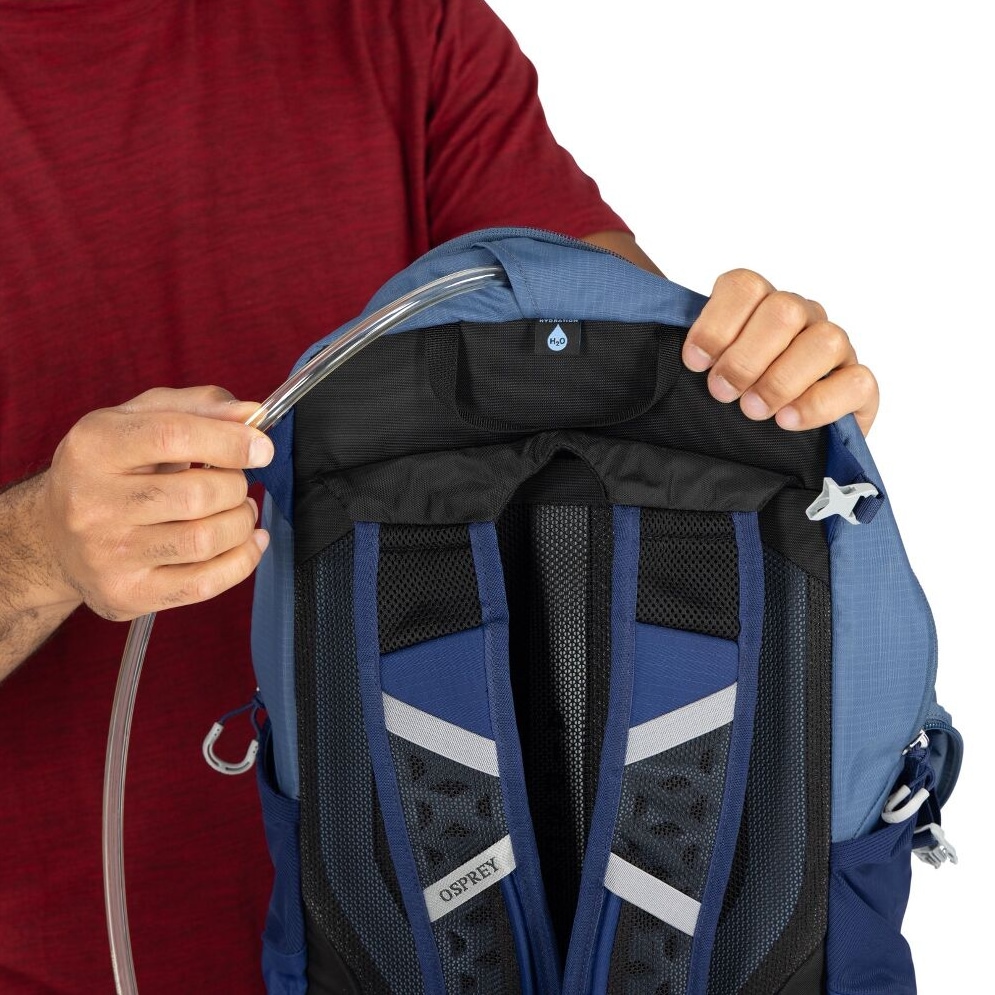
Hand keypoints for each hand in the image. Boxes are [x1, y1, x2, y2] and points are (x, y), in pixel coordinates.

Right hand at [37, 386, 272, 620]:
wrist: (53, 536)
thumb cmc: (110, 470)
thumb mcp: (139, 420)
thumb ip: (198, 407)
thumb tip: (254, 415)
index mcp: (94, 447)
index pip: (172, 436)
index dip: (230, 441)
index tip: (262, 448)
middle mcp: (92, 502)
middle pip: (197, 494)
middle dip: (235, 486)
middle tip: (236, 483)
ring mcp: (107, 554)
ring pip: (205, 541)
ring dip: (242, 523)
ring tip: (239, 510)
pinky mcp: (126, 593)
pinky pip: (204, 584)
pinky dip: (243, 561)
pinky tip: (249, 543)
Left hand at [681, 269, 878, 435]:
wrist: (775, 441)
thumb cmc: (733, 398)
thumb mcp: (706, 374)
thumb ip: (694, 359)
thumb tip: (669, 363)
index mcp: (760, 306)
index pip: (745, 286)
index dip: (716, 323)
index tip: (694, 362)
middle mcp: (802, 319)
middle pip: (784, 310)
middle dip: (745, 357)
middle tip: (722, 393)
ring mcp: (835, 349)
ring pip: (824, 341)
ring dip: (781, 379)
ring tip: (753, 410)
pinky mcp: (858, 387)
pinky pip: (856, 382)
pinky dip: (818, 403)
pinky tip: (787, 421)